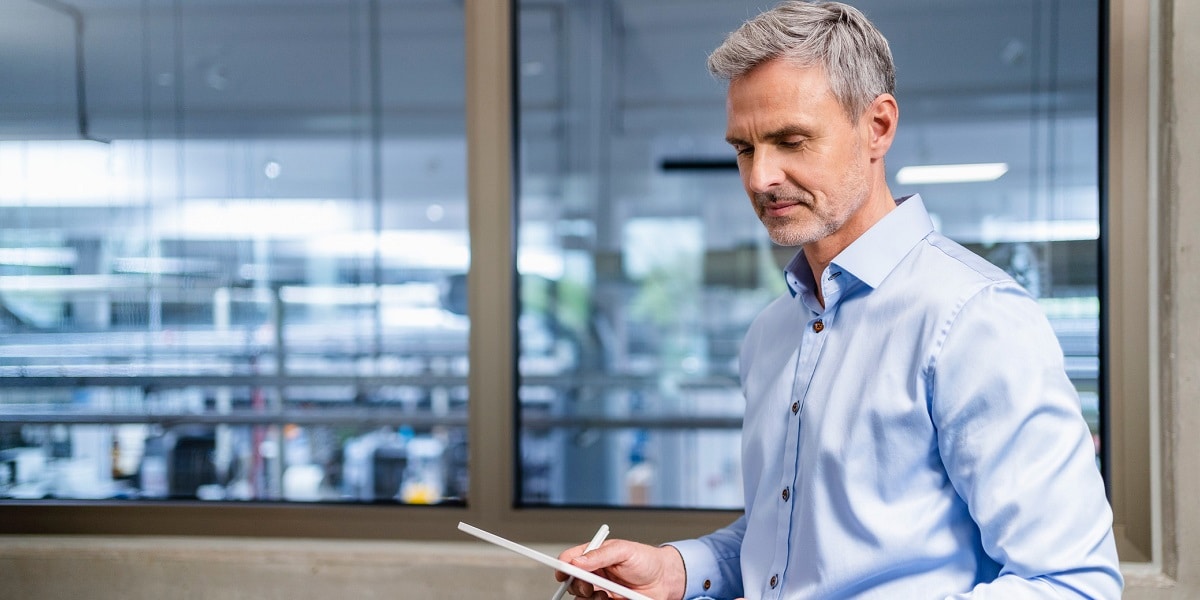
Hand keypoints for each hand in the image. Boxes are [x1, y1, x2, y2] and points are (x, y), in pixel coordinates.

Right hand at [554, 539, 685, 599]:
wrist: (665, 580)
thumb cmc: (646, 560)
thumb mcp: (623, 550)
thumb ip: (599, 555)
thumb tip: (577, 561)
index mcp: (594, 557)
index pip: (570, 559)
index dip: (562, 566)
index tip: (561, 573)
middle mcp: (594, 574)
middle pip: (572, 582)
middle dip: (577, 585)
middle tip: (589, 585)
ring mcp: (600, 590)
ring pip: (581, 599)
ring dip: (589, 598)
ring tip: (604, 595)